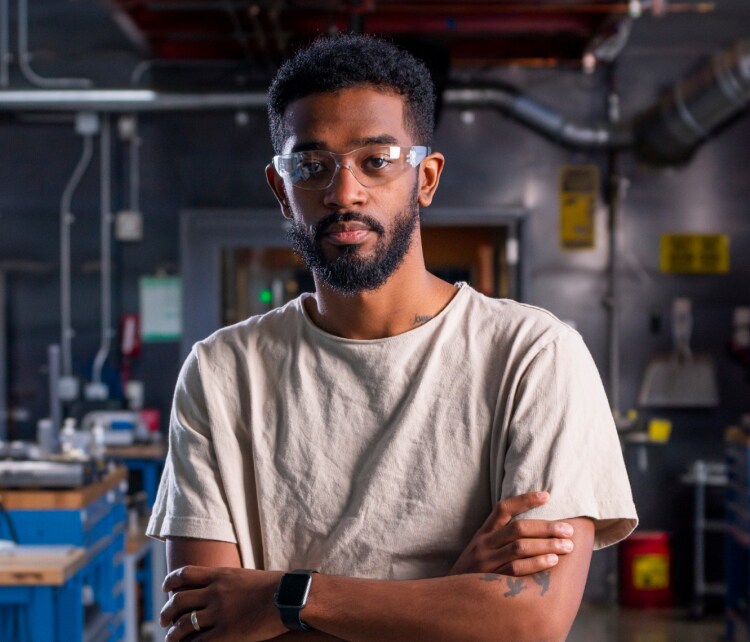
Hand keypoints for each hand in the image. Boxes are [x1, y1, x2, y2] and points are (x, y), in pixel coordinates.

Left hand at [160, 565, 284, 640]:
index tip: (166, 589)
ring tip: (171, 638)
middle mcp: (215, 592)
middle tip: (164, 620)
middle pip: (178, 600)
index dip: (170, 581)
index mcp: (220, 575)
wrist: (288, 597)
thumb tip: (219, 585)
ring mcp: (219, 612)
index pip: (185, 574)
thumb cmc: (273, 586)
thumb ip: (228, 580)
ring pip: (184, 624)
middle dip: (166, 612)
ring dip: (173, 633)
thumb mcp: (245, 576)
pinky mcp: (226, 633)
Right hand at [448, 491, 573, 575]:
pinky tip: (552, 562)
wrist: (449, 596)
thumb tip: (533, 528)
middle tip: (568, 530)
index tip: (547, 495)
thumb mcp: (480, 548)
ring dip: (546, 545)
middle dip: (546, 528)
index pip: (503, 508)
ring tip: (567, 546)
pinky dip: (536, 564)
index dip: (525, 500)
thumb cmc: (474, 570)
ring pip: (519, 548)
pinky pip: (516, 570)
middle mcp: (483, 544)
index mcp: (483, 533)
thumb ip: (499, 537)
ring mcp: (486, 562)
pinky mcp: (490, 580)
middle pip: (518, 528)